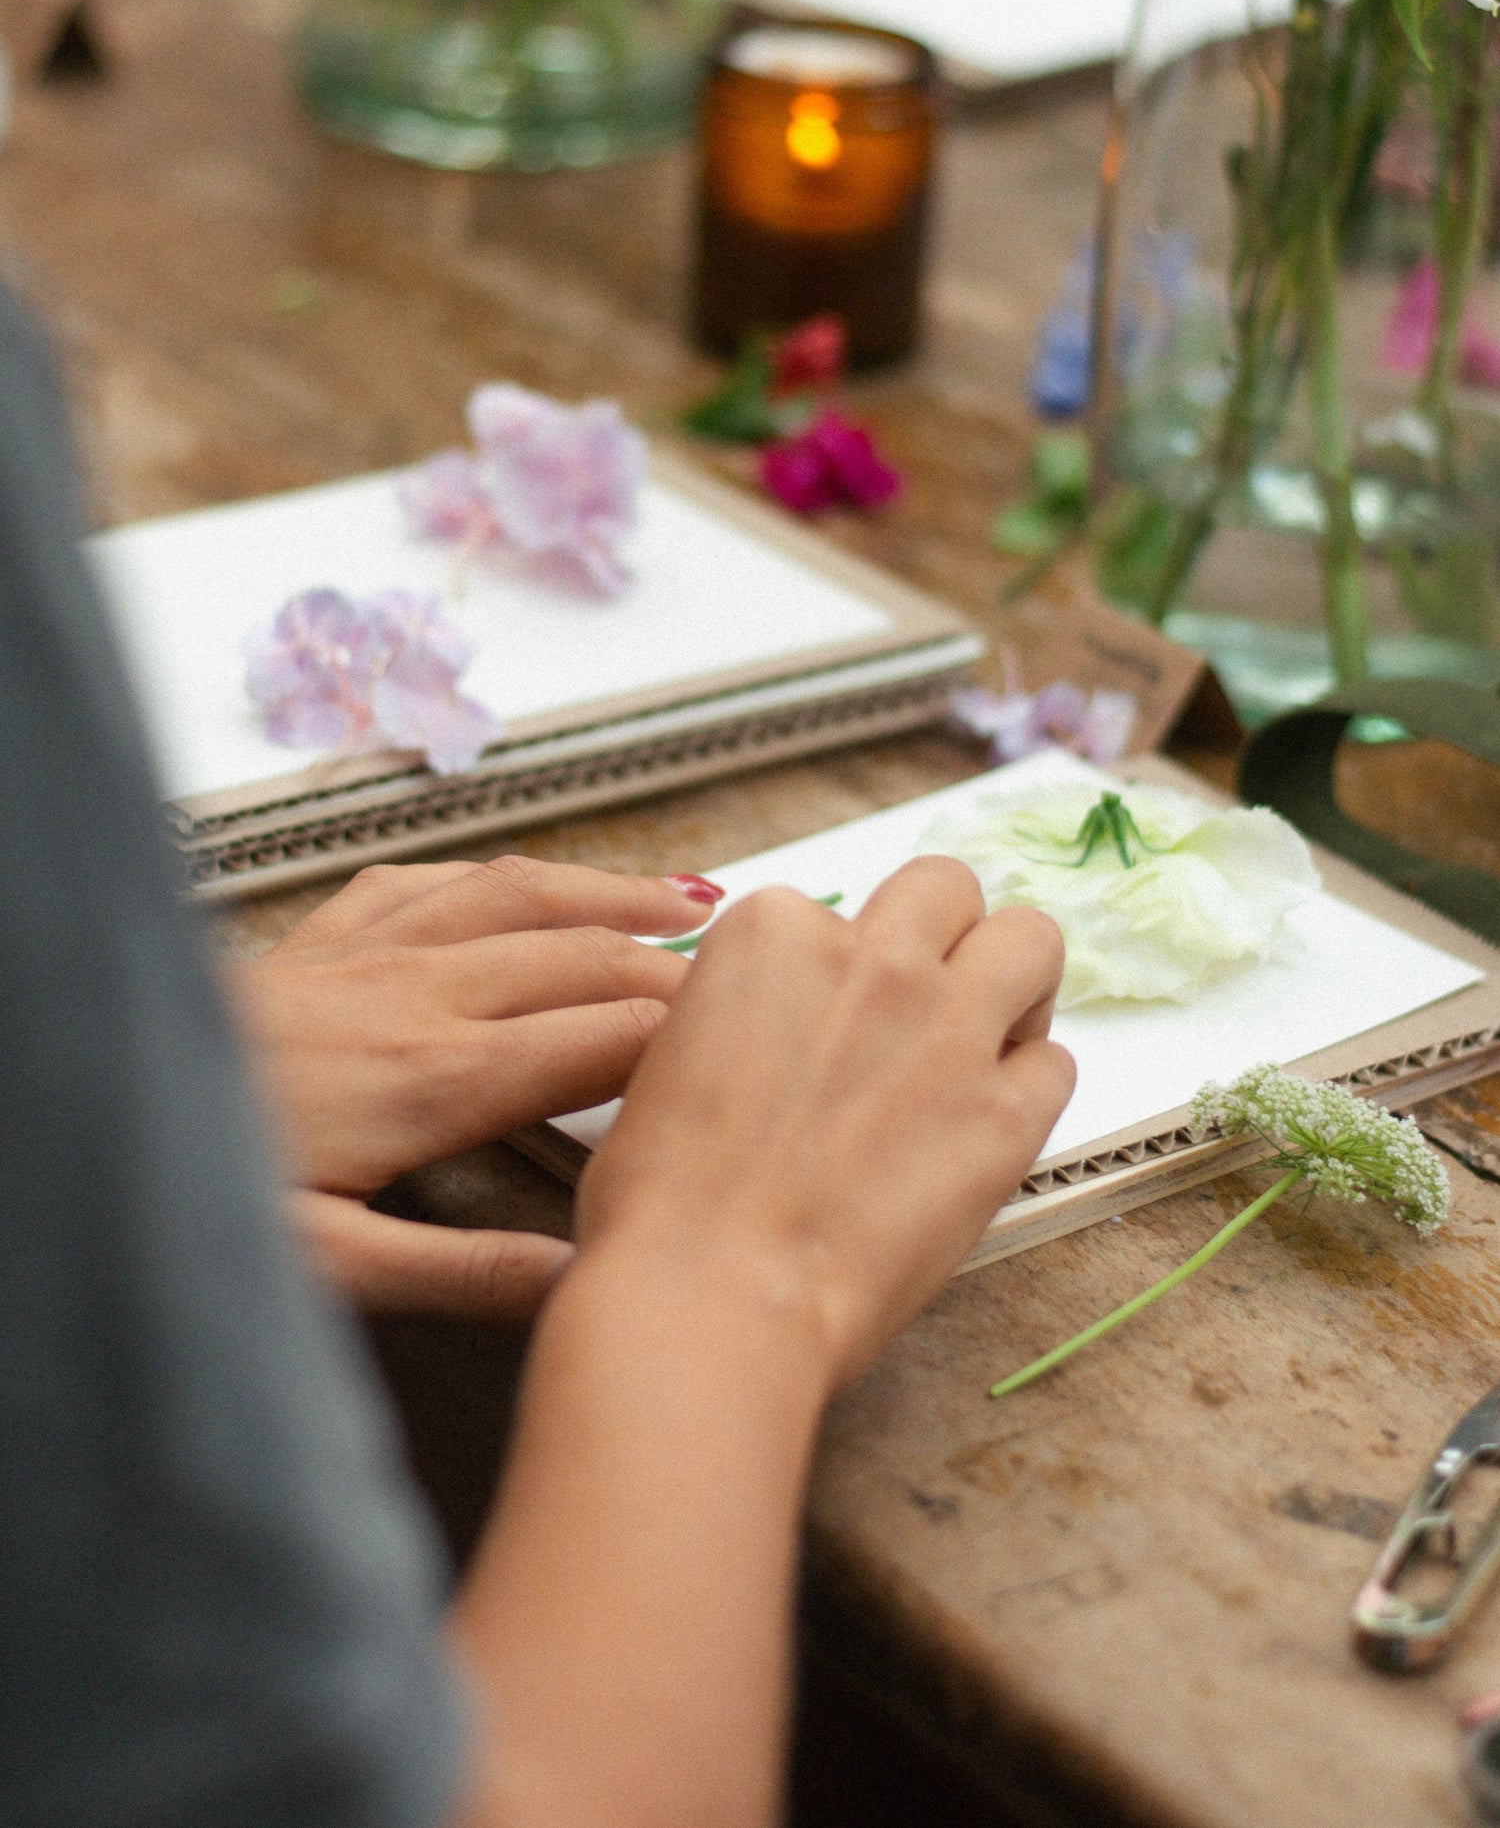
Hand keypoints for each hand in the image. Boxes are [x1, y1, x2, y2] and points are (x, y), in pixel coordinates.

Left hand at [232, 856, 717, 1318]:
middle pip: (583, 957)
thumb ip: (464, 1270)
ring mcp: (363, 957)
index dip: (691, 1034)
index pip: (604, 1037)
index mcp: (437, 1078)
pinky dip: (493, 873)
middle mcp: (417, 996)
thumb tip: (585, 1282)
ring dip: (609, 892)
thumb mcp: (326, 1269)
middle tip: (759, 969)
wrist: (84, 1109)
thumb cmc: (192, 1194)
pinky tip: (514, 880)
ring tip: (687, 895)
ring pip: (518, 896)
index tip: (764, 1040)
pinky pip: (424, 881)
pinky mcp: (313, 943)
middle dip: (678, 960)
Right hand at [574, 859, 1072, 1392]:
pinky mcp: (1004, 1113)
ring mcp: (947, 1029)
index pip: (831, 911)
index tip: (829, 1020)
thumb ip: (748, 1015)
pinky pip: (1057, 1065)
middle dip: (945, 935)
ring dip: (1015, 981)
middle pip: (947, 890)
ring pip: (1032, 941)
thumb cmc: (664, 1203)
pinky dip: (1030, 1087)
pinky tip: (988, 1125)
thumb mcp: (672, 1061)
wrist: (710, 1295)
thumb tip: (784, 1035)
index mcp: (773, 934)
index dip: (838, 968)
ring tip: (989, 1037)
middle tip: (929, 999)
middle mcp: (869, 957)